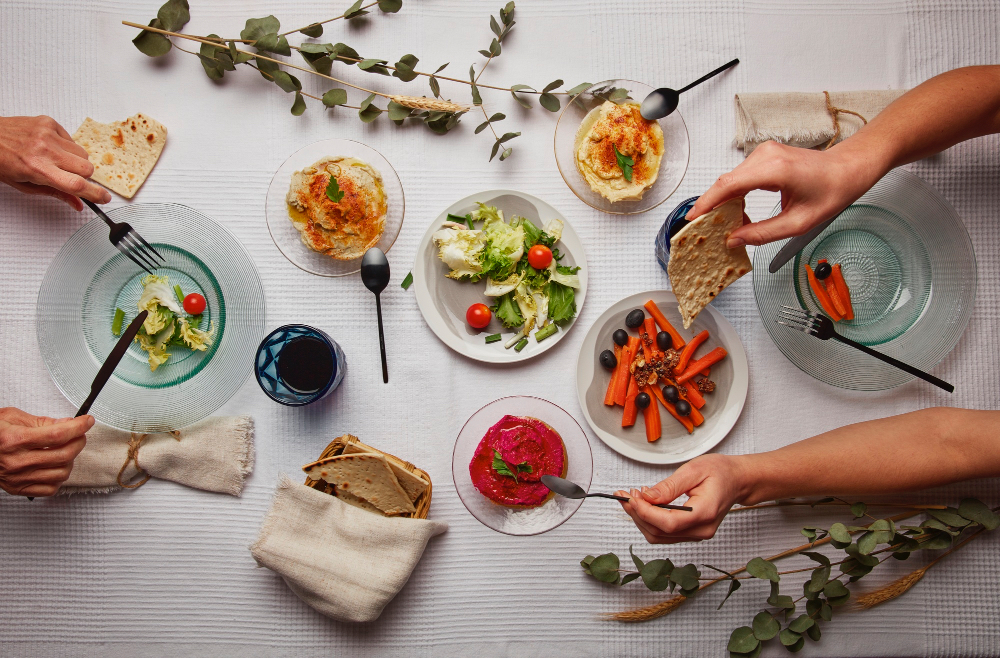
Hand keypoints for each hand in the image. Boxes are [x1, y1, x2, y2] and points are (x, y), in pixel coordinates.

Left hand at [0, 115, 111, 210]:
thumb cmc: (0, 161)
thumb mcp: (25, 185)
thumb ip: (55, 194)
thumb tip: (77, 203)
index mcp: (38, 169)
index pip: (76, 185)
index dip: (95, 194)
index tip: (104, 198)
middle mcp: (45, 150)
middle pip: (87, 168)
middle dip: (83, 176)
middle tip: (69, 176)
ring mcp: (48, 134)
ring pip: (83, 153)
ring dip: (76, 161)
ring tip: (56, 160)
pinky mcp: (49, 122)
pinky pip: (72, 139)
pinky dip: (66, 146)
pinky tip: (50, 147)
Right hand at [0, 408, 92, 496]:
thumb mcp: (11, 417)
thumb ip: (41, 421)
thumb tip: (66, 423)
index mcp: (14, 440)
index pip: (58, 435)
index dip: (78, 427)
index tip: (86, 421)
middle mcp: (17, 461)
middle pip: (64, 455)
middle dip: (79, 441)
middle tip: (79, 434)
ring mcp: (18, 478)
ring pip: (61, 473)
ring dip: (70, 460)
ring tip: (65, 450)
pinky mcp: (18, 489)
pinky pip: (50, 489)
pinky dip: (59, 478)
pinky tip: (55, 467)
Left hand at [617, 454, 749, 543]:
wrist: (738, 480)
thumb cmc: (721, 472)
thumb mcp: (694, 470)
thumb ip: (669, 486)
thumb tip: (647, 497)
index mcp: (705, 513)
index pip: (668, 523)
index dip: (644, 512)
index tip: (630, 497)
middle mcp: (701, 530)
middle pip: (659, 532)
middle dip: (637, 514)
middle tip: (626, 494)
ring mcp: (697, 534)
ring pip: (659, 536)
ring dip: (641, 518)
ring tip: (633, 497)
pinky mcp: (692, 533)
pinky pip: (665, 533)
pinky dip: (650, 520)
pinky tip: (645, 504)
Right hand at [686, 140, 883, 247]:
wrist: (850, 168)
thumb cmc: (833, 189)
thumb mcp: (799, 222)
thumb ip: (764, 233)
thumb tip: (736, 239)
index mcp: (774, 169)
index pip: (728, 185)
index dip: (707, 203)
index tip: (693, 218)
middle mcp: (766, 155)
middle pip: (726, 182)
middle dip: (714, 207)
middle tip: (706, 229)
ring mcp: (765, 152)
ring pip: (732, 179)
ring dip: (726, 202)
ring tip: (727, 225)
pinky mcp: (766, 155)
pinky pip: (741, 176)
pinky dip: (736, 194)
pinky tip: (739, 212)